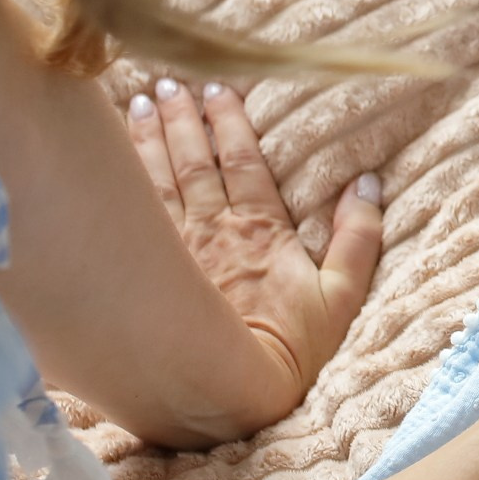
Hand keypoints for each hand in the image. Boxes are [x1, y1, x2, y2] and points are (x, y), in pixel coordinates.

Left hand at [127, 77, 380, 421]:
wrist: (227, 396)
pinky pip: (133, 212)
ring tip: (137, 103)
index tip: (217, 89)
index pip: (243, 162)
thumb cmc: (289, 353)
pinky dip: (123, 178)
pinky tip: (109, 157)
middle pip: (194, 161)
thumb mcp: (342, 298)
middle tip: (167, 84)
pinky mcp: (147, 272)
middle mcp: (214, 229)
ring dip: (148, 138)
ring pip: (158, 179)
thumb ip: (358, 239)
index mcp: (261, 230)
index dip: (229, 123)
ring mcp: (176, 249)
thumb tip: (368, 184)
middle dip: (181, 118)